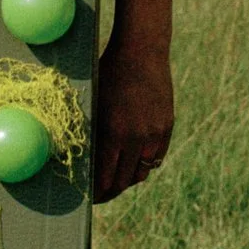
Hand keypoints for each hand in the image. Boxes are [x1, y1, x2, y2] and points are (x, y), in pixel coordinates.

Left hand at [93, 30, 175, 201]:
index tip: (89, 198)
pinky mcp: (166, 126)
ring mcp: (154, 132)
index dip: (97, 192)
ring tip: (118, 179)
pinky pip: (156, 156)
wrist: (141, 50)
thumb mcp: (94, 102)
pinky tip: (133, 163)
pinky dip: (144, 163)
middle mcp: (135, 137)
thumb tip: (82, 161)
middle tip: (101, 195)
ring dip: (129, 179)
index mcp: (113, 133)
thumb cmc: (108, 73)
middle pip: (124, 180)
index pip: (105, 178)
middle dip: (110, 191)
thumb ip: (91, 133)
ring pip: (142, 171)